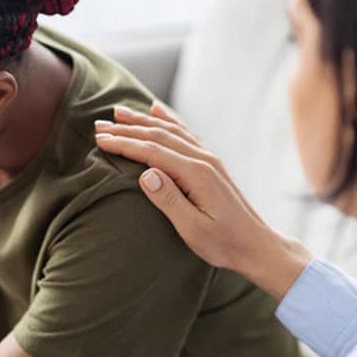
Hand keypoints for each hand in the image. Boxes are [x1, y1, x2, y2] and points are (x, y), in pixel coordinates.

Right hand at [94, 102, 311, 299]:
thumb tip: (146, 174)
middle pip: (159, 136)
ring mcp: (208, 159)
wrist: (257, 246)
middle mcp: (203, 159)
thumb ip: (169, 200)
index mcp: (197, 174)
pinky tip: (157, 110)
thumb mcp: (194, 230)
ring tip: (118, 112)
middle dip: (127, 128)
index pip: (152, 152)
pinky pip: (185, 133)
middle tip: (99, 125)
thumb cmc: (224, 243)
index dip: (125, 144)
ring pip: (170, 130)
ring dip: (143, 120)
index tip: (100, 140)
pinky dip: (168, 119)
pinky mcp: (210, 163)